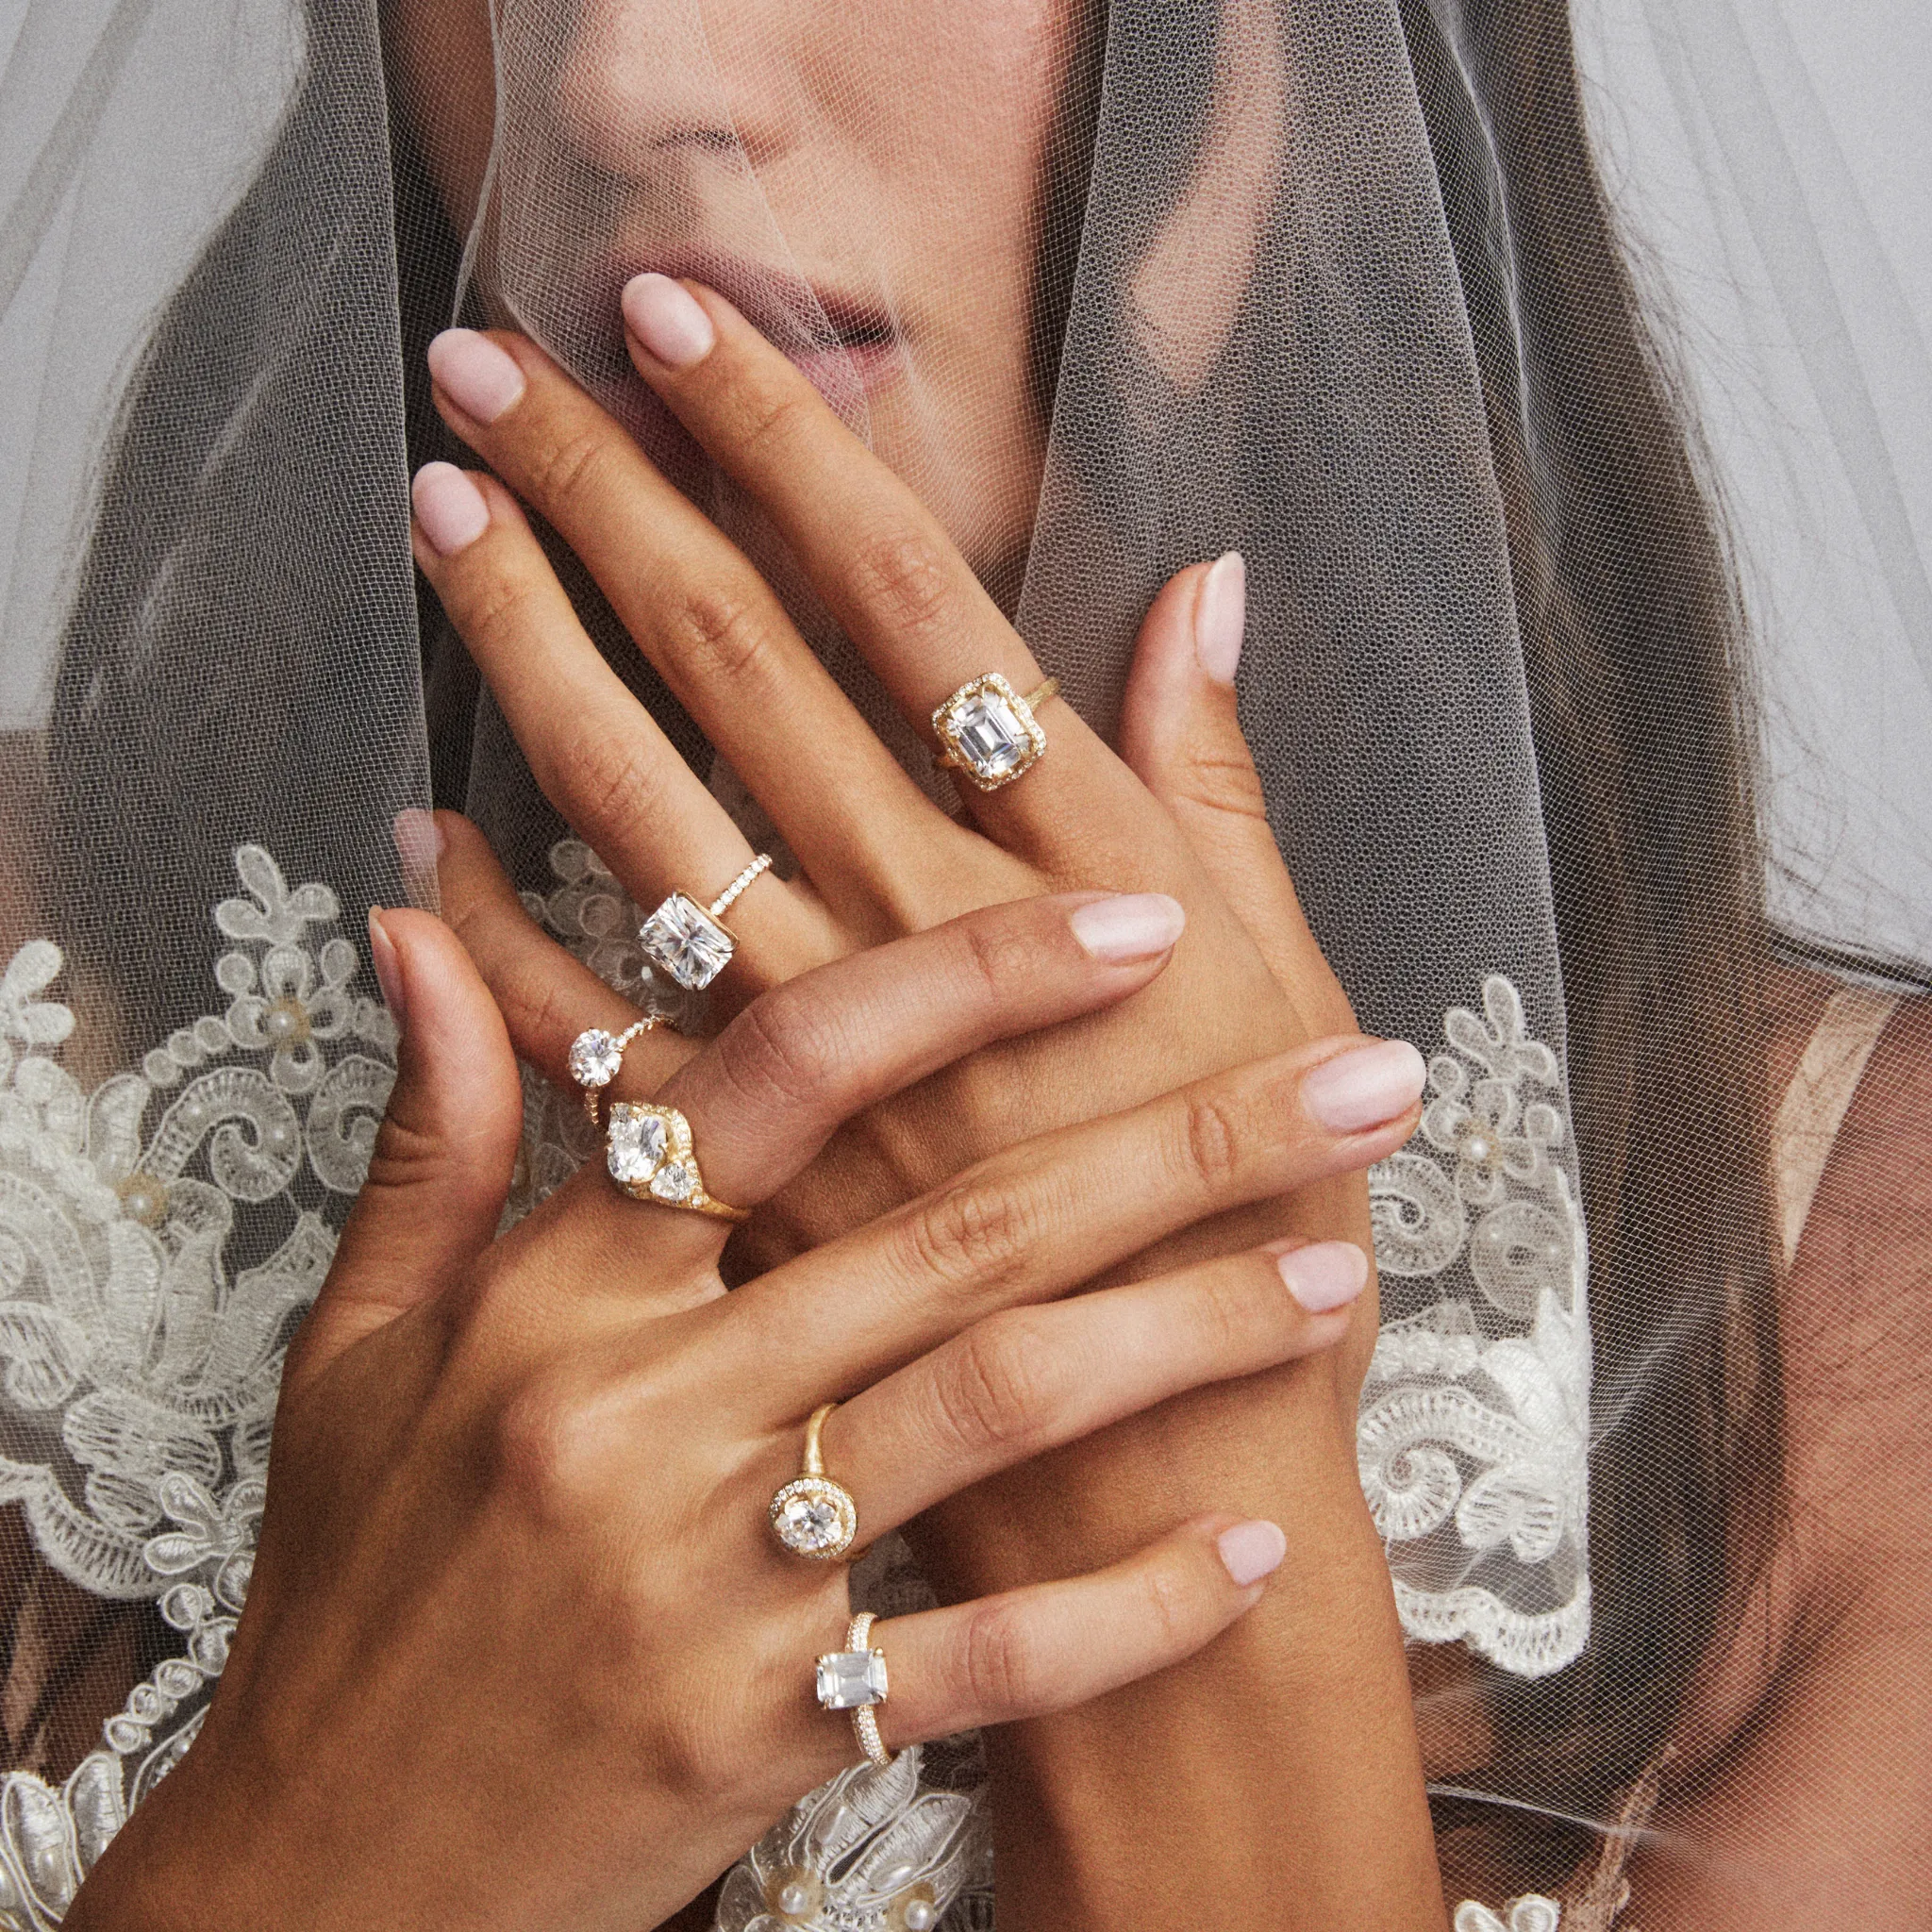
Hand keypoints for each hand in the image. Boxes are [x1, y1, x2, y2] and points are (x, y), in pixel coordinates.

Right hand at [64, 893, 1391, 1931]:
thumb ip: (438, 1126)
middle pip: (957, 1234)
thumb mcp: (363, 1339)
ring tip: (1335, 1281)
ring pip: (994, 1412)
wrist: (324, 1864)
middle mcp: (644, 1413)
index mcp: (558, 1289)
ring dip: (1187, 1338)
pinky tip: (1250, 1555)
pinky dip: (1126, 1609)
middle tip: (1356, 1083)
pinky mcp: (767, 1732)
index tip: (1135, 920)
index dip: (964, 976)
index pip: (781, 1076)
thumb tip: (428, 916)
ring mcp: (715, 1579)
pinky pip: (984, 1659)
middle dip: (1179, 1142)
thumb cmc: (356, 1580)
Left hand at [409, 285, 1424, 1594]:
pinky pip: (595, 1031)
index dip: (784, 449)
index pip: (908, 599)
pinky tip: (416, 842)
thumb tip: (1205, 588)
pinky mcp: (758, 1173)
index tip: (674, 326)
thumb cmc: (1262, 1227)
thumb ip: (1220, 784)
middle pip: (739, 666)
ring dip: (529, 654)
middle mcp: (933, 927)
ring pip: (642, 810)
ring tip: (441, 522)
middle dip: (611, 502)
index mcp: (1087, 863)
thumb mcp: (1292, 981)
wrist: (1178, 1466)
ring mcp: (824, 1053)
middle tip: (491, 371)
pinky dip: (499, 935)